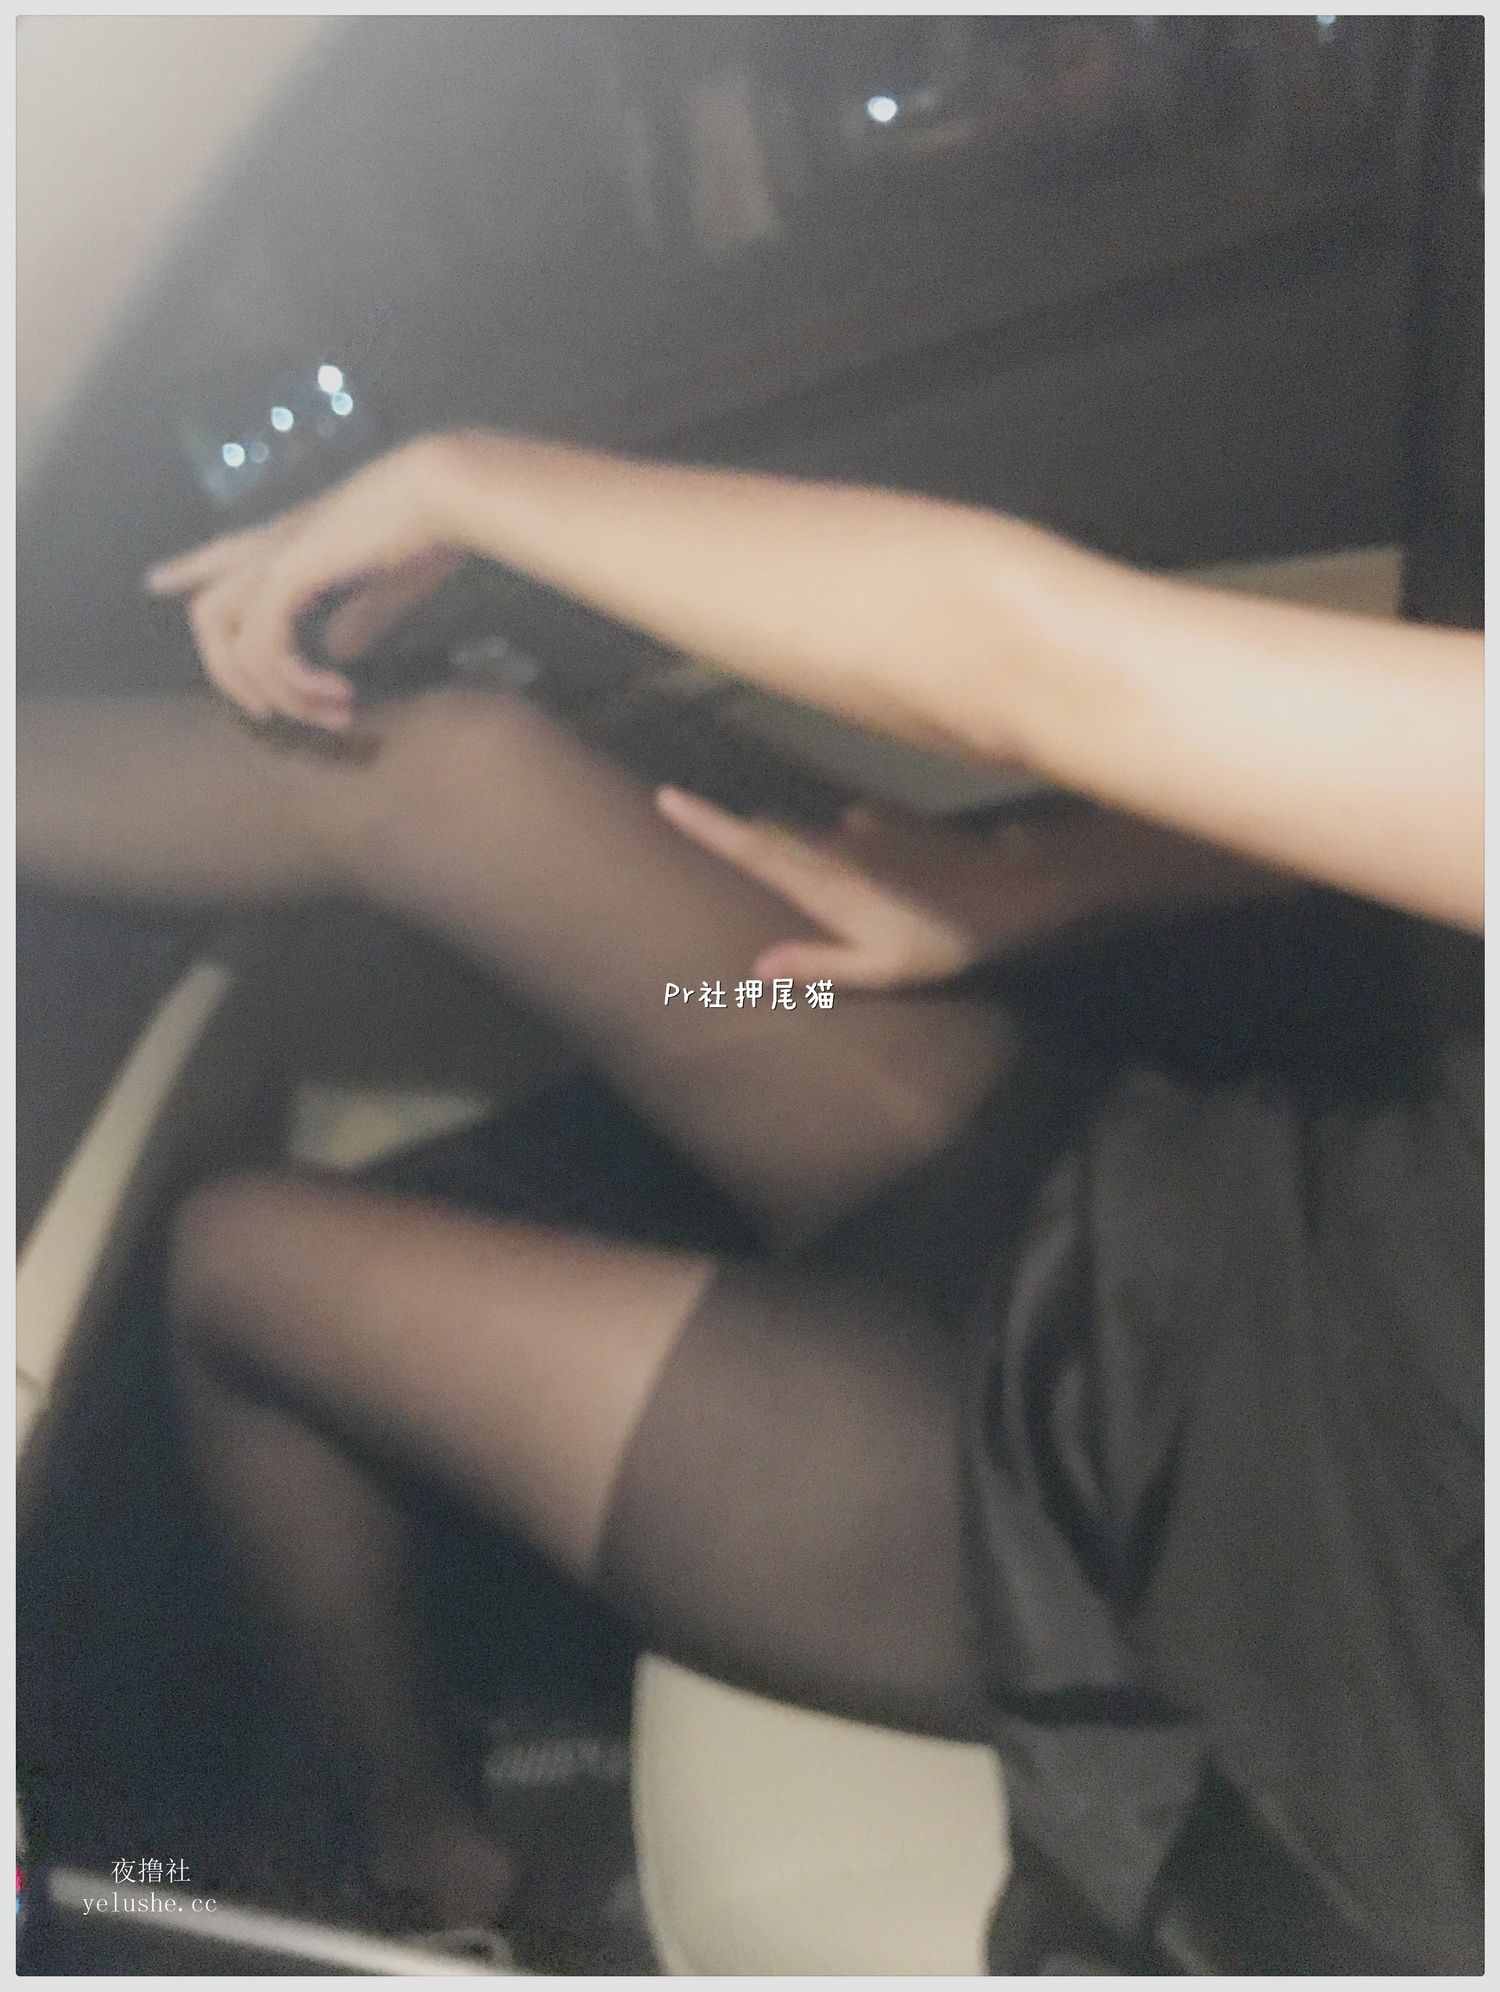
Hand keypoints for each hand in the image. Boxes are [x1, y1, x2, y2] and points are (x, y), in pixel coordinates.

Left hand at [143, 438, 463, 727]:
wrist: (444, 493)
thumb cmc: (427, 529)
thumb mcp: (389, 583)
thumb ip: (361, 616)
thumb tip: (337, 650)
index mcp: (293, 538)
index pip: (222, 552)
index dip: (187, 568)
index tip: (154, 582)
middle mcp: (272, 545)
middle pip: (207, 611)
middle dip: (227, 673)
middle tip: (263, 714)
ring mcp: (275, 558)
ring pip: (228, 638)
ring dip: (277, 692)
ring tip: (329, 715)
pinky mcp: (288, 574)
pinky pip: (263, 645)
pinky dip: (293, 681)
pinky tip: (336, 692)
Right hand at [656, 787, 1079, 990]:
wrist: (1013, 887)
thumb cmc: (944, 939)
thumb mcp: (882, 971)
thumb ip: (818, 966)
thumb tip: (756, 968)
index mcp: (822, 884)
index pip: (750, 847)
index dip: (705, 822)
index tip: (665, 797)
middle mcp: (833, 846)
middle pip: (771, 835)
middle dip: (746, 841)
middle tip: (729, 856)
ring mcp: (864, 829)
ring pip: (810, 832)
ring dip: (798, 848)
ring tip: (808, 879)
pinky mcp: (892, 820)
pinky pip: (852, 828)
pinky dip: (847, 845)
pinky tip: (873, 867)